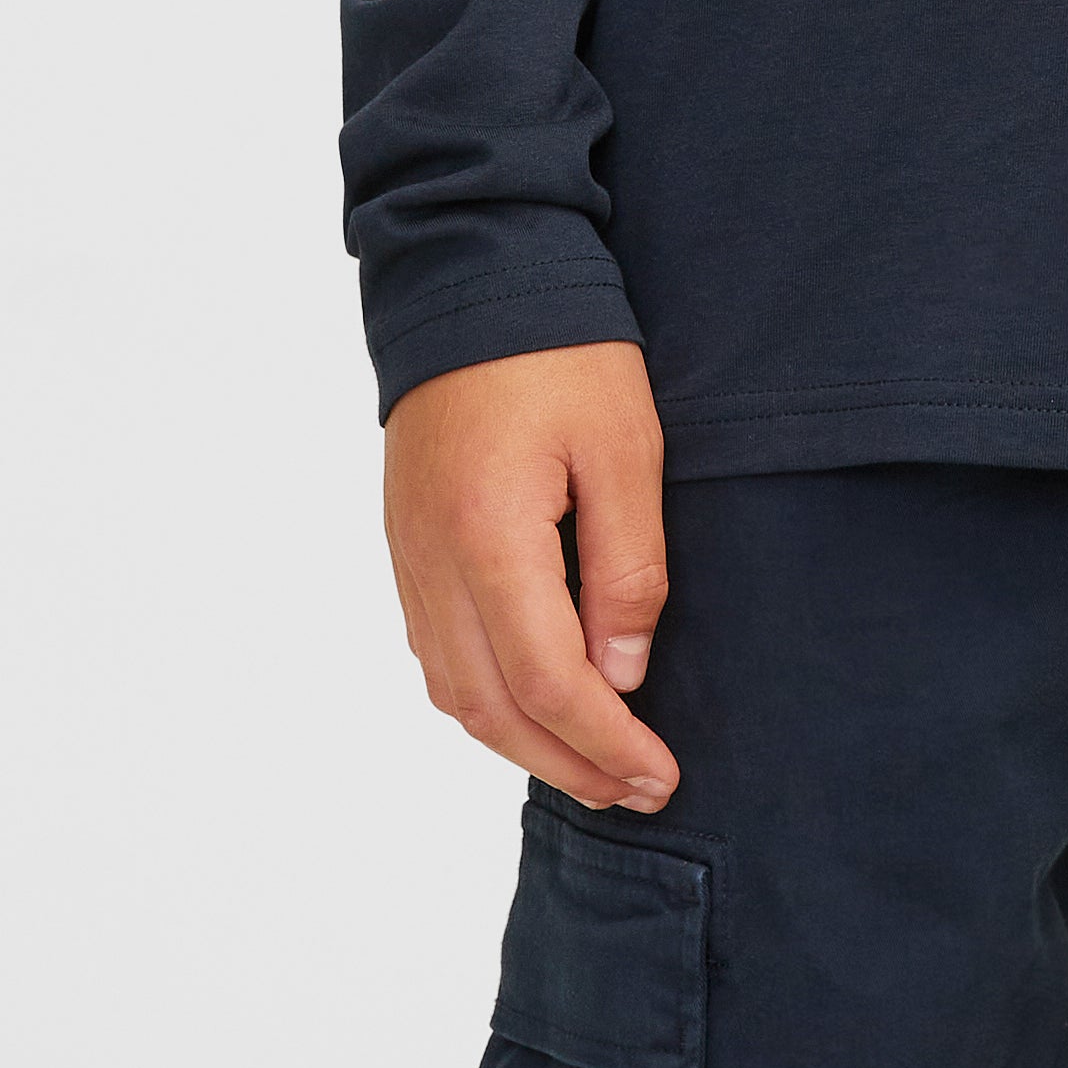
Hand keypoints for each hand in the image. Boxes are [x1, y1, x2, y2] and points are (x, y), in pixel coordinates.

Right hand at [382, 342, 679, 811]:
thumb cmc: (560, 352)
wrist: (471, 276)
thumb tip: (621, 676)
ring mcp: (409, 557)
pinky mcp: (406, 543)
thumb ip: (626, 568)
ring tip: (592, 766)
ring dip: (522, 743)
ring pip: (455, 691)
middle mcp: (433, 563)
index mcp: (488, 539)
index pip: (545, 682)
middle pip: (491, 708)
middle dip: (567, 763)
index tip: (661, 775)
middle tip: (637, 791)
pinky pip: (436, 652)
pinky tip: (530, 706)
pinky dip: (484, 699)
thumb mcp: (624, 447)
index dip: (605, 743)